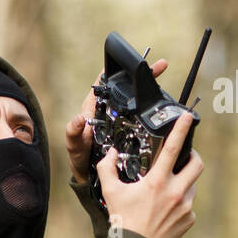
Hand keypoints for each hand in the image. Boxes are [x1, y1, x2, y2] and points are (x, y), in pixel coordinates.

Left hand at [66, 58, 168, 184]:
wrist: (91, 175)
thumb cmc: (80, 156)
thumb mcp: (75, 145)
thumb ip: (74, 133)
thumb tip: (79, 118)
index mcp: (93, 108)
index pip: (103, 84)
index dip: (114, 72)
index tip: (127, 63)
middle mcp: (108, 110)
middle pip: (125, 88)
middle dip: (140, 75)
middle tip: (158, 66)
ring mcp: (119, 119)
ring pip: (135, 100)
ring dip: (149, 89)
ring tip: (163, 76)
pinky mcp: (129, 129)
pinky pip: (141, 117)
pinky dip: (151, 109)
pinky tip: (163, 105)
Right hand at [96, 110, 201, 237]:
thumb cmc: (122, 221)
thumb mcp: (111, 192)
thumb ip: (107, 168)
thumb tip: (111, 153)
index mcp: (157, 182)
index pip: (173, 148)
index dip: (181, 129)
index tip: (187, 116)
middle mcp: (175, 192)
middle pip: (196, 163)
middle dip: (193, 155)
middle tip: (185, 155)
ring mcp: (185, 207)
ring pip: (193, 184)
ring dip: (184, 181)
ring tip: (168, 188)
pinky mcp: (189, 219)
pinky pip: (189, 204)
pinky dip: (181, 202)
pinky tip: (167, 209)